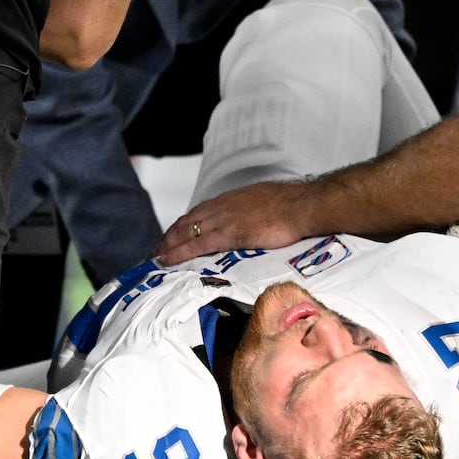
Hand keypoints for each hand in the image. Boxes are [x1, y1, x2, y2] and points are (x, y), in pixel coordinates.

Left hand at [156, 179, 322, 264]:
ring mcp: (223, 219)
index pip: (200, 211)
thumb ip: (252, 210)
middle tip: (159, 249)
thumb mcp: (265, 201)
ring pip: (187, 232)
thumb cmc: (291, 205)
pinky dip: (179, 252)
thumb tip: (254, 219)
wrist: (301, 206)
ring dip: (169, 244)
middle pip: (188, 220)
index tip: (175, 234)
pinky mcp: (228, 234)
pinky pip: (197, 244)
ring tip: (157, 256)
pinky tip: (168, 259)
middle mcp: (222, 206)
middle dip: (171, 235)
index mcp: (231, 199)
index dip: (185, 224)